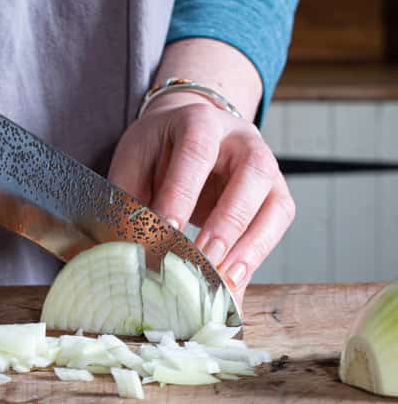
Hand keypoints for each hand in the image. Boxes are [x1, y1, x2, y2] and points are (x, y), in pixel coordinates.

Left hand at [109, 92, 294, 297]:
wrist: (186, 133)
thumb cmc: (158, 150)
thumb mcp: (134, 161)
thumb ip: (130, 198)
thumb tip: (127, 245)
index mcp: (200, 122)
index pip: (196, 153)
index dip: (182, 193)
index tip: (167, 230)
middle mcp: (242, 139)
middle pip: (251, 174)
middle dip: (227, 222)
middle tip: (203, 259)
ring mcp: (266, 166)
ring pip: (274, 204)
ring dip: (250, 247)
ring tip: (223, 281)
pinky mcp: (275, 194)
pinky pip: (276, 225)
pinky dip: (256, 256)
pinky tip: (233, 281)